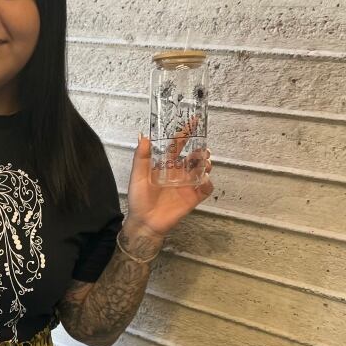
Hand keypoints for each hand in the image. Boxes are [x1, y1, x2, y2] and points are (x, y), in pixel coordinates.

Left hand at [126, 116, 213, 238]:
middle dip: (201, 151)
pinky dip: (207, 183)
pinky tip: (203, 181)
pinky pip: (205, 188)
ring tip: (203, 163)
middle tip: (201, 151)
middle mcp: (178, 173)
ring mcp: (186, 185)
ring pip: (202, 170)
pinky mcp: (192, 198)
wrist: (144, 222)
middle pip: (195, 157)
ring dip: (205, 164)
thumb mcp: (137, 175)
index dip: (185, 134)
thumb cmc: (139, 199)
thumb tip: (144, 136)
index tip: (193, 122)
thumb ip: (141, 157)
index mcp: (166, 166)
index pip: (178, 146)